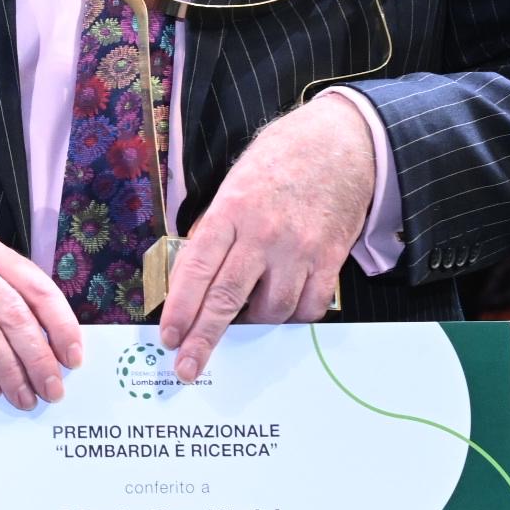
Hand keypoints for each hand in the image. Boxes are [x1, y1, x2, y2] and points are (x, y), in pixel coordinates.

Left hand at [157, 93, 372, 380]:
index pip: (196, 269)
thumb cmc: (279, 162)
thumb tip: (191, 279)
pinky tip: (281, 310)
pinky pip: (309, 307)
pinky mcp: (329, 259)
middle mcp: (263, 233)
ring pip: (271, 310)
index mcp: (231, 211)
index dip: (180, 308)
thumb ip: (214, 230)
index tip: (169, 336)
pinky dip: (292, 317)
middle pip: (226, 299)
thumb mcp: (233, 184)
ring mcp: (299, 249)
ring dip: (252, 325)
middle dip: (203, 339)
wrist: (340, 142)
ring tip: (242, 323)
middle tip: (186, 366)